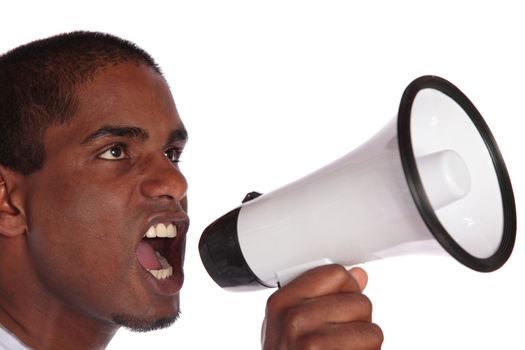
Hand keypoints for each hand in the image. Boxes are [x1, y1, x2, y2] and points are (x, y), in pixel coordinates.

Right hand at [261, 264, 382, 349]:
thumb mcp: (291, 326)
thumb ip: (322, 296)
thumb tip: (358, 275)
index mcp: (281, 303)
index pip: (335, 274)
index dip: (346, 290)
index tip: (338, 306)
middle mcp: (293, 321)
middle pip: (359, 301)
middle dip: (358, 322)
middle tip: (339, 339)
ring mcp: (311, 345)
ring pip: (372, 329)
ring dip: (365, 345)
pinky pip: (373, 349)